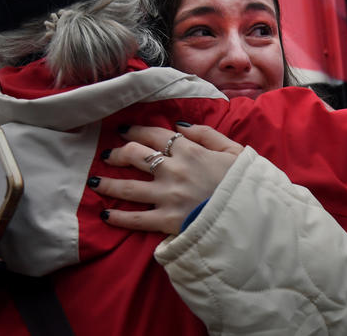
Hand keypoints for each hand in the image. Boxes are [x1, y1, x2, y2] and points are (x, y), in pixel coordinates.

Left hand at [94, 123, 242, 234]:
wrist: (251, 215)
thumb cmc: (244, 183)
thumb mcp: (233, 150)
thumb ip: (206, 134)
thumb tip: (179, 125)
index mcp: (189, 151)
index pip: (154, 135)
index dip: (135, 131)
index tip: (123, 131)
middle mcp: (173, 170)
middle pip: (135, 155)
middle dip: (117, 153)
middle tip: (107, 154)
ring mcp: (167, 196)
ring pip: (127, 186)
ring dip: (108, 182)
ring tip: (94, 181)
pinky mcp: (166, 221)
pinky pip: (136, 218)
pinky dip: (118, 216)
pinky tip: (104, 214)